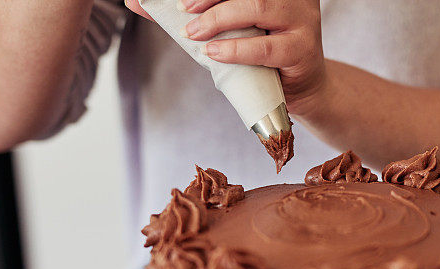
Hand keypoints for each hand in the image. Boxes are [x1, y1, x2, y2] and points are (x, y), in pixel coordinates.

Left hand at [129, 0, 326, 115]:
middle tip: (182, 10)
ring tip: (194, 34)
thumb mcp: (230, 28)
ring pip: (257, 8)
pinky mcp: (303, 50)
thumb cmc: (264, 55)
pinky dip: (236, 49)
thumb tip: (136, 1)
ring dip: (219, 19)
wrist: (302, 90)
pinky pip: (265, 46)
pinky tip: (214, 52)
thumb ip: (192, 13)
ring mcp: (303, 20)